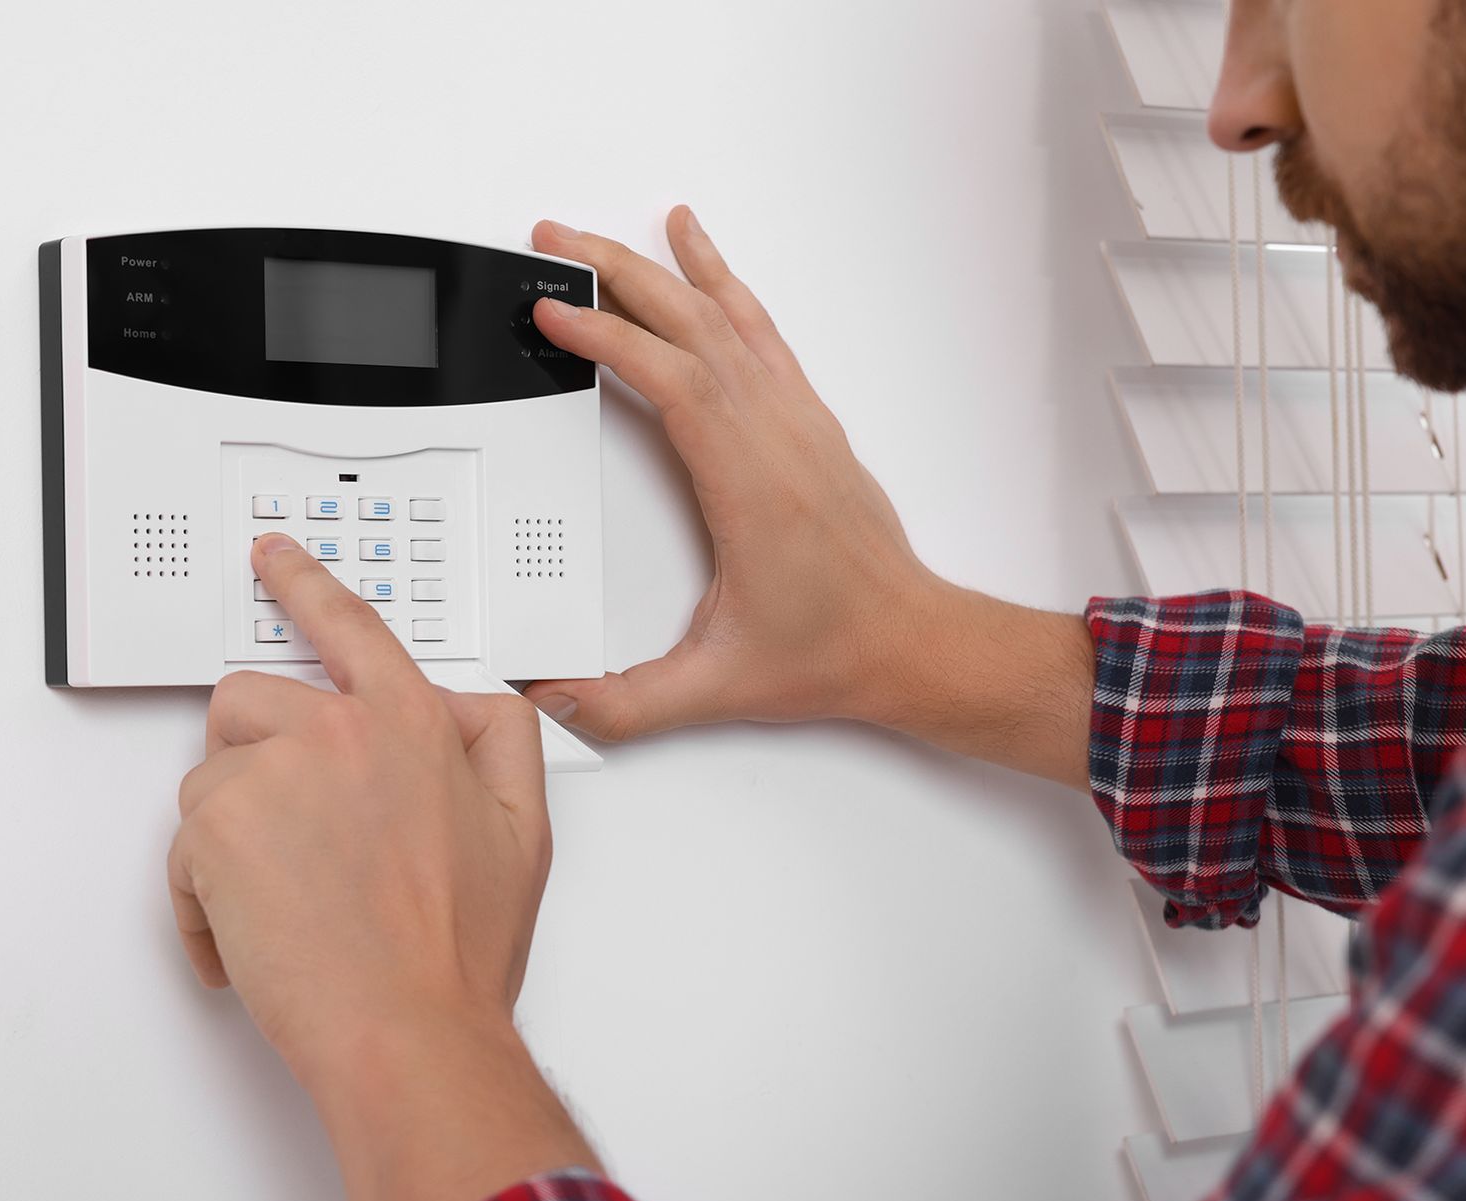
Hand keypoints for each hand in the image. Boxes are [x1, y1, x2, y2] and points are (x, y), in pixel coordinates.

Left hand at [171, 533, 594, 1200]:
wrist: (410, 1031)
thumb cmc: (459, 951)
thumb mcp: (526, 831)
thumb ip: (504, 743)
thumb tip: (473, 705)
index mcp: (412, 722)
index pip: (348, 625)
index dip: (303, 582)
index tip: (273, 557)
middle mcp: (338, 733)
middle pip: (250, 701)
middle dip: (258, 761)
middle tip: (292, 835)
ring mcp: (272, 777)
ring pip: (212, 779)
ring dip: (233, 838)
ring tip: (282, 902)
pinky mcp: (216, 830)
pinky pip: (183, 848)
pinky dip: (204, 899)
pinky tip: (253, 936)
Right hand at [523, 208, 945, 737]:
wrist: (911, 641)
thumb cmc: (833, 650)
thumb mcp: (719, 687)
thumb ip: (630, 702)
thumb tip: (557, 698)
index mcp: (752, 485)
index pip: (673, 381)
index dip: (608, 339)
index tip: (554, 312)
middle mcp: (779, 437)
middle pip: (692, 325)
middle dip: (616, 274)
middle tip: (555, 240)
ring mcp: (797, 421)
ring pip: (726, 317)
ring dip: (663, 269)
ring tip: (611, 234)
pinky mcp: (808, 421)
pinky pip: (759, 329)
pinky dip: (724, 283)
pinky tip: (701, 255)